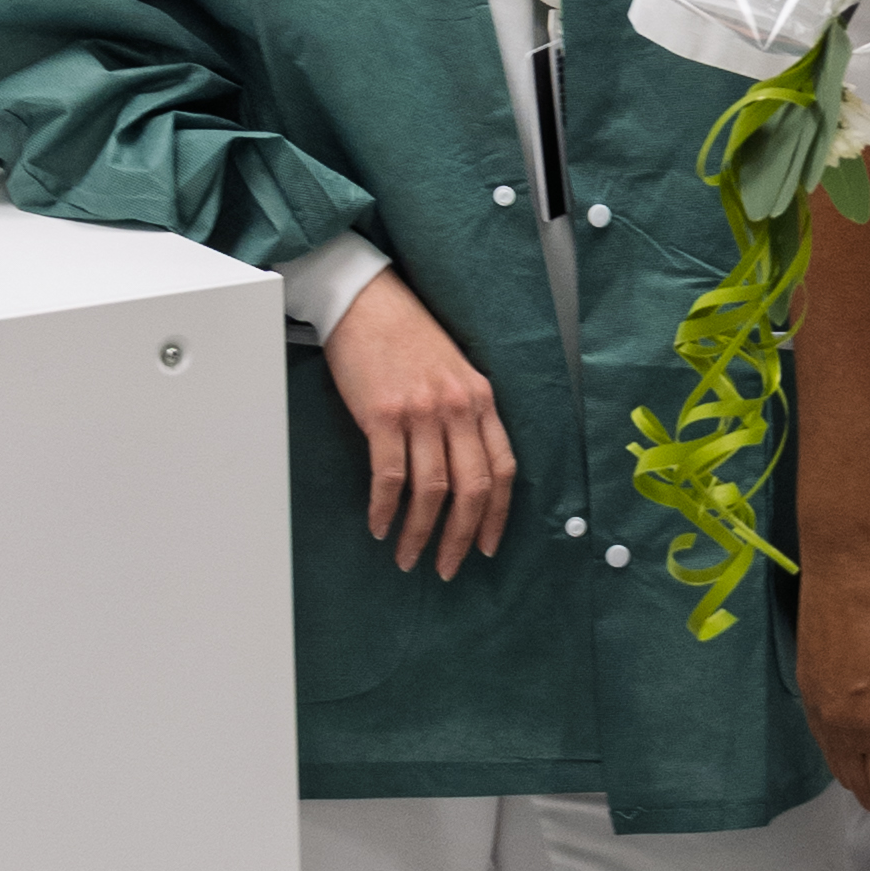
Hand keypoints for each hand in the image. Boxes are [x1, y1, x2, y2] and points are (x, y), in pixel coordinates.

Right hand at [322, 272, 513, 583]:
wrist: (366, 302)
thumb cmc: (407, 338)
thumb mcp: (453, 372)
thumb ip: (464, 414)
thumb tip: (461, 469)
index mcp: (481, 399)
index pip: (503, 469)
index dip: (498, 515)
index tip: (487, 547)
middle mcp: (459, 408)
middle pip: (472, 489)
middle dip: (460, 538)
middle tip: (446, 567)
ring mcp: (422, 412)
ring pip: (431, 490)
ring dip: (419, 533)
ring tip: (407, 557)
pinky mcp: (384, 415)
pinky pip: (390, 476)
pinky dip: (385, 509)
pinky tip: (379, 526)